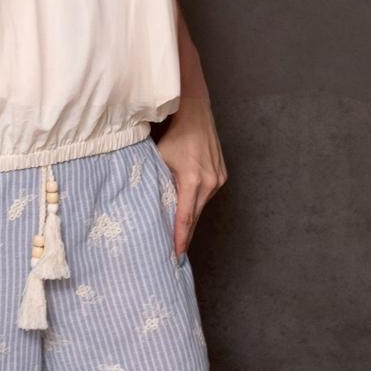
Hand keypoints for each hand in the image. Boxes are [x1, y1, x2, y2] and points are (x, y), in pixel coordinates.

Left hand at [155, 98, 228, 259]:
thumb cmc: (173, 135)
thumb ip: (157, 182)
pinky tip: (187, 207)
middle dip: (185, 234)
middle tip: (177, 254)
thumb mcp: (159, 158)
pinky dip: (196, 201)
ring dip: (190, 216)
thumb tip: (149, 204)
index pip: (185, 216)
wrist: (195, 114)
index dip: (180, 237)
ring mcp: (218, 179)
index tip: (177, 255)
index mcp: (192, 179)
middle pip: (195, 215)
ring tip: (180, 233)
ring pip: (201, 205)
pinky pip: (206, 194)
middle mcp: (209, 182)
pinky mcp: (222, 175)